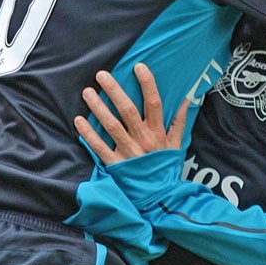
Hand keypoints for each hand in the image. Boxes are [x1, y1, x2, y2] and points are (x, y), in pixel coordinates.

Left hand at [73, 63, 188, 164]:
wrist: (158, 197)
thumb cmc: (165, 167)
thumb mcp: (176, 144)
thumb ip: (179, 121)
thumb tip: (186, 98)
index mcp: (158, 133)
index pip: (154, 103)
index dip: (147, 84)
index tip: (138, 67)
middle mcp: (143, 140)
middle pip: (127, 110)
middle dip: (114, 91)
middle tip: (101, 75)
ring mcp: (128, 152)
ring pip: (111, 126)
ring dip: (98, 108)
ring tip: (87, 92)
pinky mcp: (115, 165)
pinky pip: (100, 147)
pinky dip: (88, 134)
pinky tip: (79, 120)